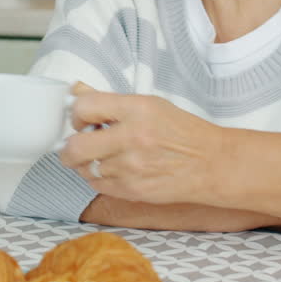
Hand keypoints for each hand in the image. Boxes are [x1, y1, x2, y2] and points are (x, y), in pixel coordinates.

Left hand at [59, 89, 227, 206]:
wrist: (211, 164)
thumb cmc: (181, 131)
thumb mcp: (149, 104)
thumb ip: (109, 100)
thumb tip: (74, 90)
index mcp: (137, 110)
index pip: (84, 107)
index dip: (76, 114)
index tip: (82, 119)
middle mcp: (132, 138)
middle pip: (74, 147)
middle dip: (69, 146)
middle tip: (77, 143)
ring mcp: (131, 168)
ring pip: (84, 168)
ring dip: (87, 163)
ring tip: (104, 156)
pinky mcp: (132, 191)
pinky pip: (97, 186)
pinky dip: (99, 178)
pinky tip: (114, 170)